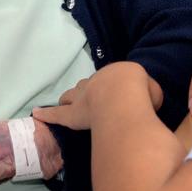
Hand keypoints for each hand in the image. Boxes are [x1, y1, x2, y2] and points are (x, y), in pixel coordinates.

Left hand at [34, 66, 163, 130]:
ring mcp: (81, 98)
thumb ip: (149, 95)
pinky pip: (56, 114)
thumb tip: (148, 102)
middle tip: (88, 99)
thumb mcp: (154, 92)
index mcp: (116, 75)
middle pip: (86, 86)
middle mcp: (96, 83)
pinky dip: (47, 114)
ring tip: (66, 104)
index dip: (111, 88)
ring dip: (70, 99)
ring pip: (71, 96)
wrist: (124, 95)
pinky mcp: (71, 115)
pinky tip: (37, 114)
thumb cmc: (140, 94)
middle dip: (86, 91)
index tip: (113, 95)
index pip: (110, 81)